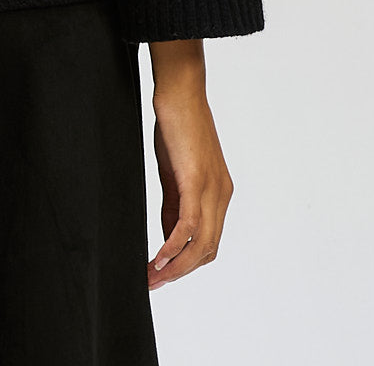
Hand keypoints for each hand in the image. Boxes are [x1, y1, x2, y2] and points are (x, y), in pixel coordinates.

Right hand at [147, 88, 233, 289]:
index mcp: (218, 192)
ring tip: (151, 277)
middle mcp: (221, 194)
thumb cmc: (176, 123)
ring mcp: (212, 188)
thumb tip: (169, 237)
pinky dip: (172, 246)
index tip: (162, 274)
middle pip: (208, 250)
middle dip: (180, 272)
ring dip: (176, 266)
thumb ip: (174, 204)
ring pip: (202, 244)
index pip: (209, 242)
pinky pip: (188, 225)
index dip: (187, 263)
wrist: (180, 89)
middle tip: (152, 283)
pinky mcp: (196, 180)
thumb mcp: (174, 171)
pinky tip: (157, 257)